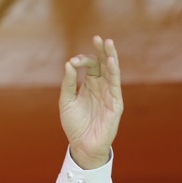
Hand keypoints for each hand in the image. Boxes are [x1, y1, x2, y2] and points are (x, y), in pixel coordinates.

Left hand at [58, 36, 122, 168]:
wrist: (82, 145)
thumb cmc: (74, 125)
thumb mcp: (66, 102)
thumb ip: (68, 84)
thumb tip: (68, 64)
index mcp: (89, 86)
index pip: (90, 67)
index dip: (82, 61)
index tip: (73, 62)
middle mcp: (100, 87)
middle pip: (103, 65)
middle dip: (101, 51)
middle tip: (98, 38)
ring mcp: (109, 94)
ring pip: (112, 71)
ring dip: (110, 57)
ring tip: (108, 43)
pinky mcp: (115, 103)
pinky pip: (115, 85)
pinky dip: (113, 72)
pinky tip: (110, 61)